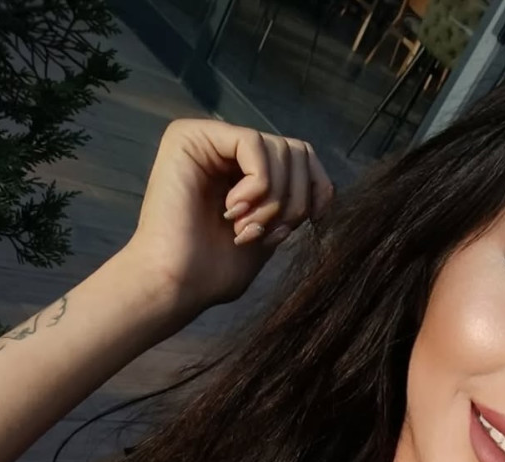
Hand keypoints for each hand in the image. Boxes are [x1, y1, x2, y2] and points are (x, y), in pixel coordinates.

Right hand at [122, 118, 334, 314]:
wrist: (178, 283)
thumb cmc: (216, 269)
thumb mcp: (269, 231)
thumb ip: (290, 203)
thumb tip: (326, 188)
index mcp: (244, 169)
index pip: (302, 158)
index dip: (315, 189)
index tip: (308, 222)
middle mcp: (226, 147)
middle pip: (295, 151)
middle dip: (294, 200)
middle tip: (264, 232)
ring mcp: (208, 139)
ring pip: (278, 149)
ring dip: (274, 200)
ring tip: (245, 229)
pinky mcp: (191, 136)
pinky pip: (253, 143)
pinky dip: (257, 185)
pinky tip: (233, 212)